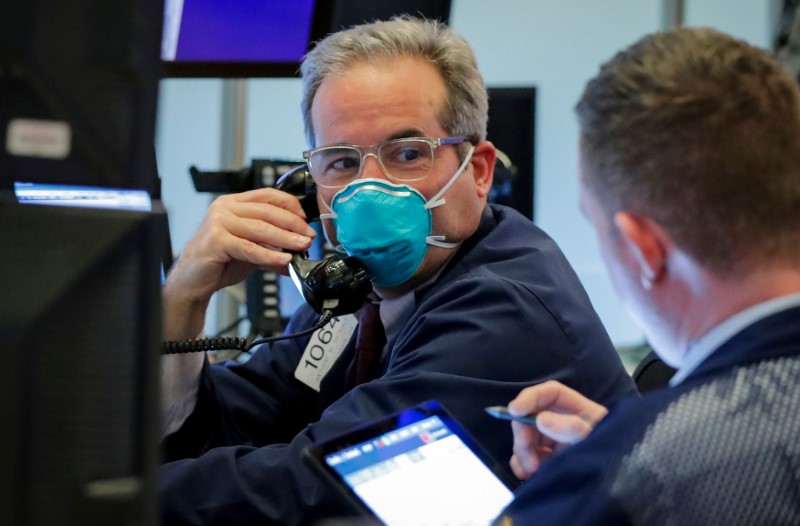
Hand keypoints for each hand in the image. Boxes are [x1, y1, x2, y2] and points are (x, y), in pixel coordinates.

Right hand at [162, 188, 316, 338]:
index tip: (306, 218)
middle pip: (267, 212)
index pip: (267, 195)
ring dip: (286, 238)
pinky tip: (284, 260)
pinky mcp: (216, 240)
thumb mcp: (251, 249)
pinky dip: (269, 255)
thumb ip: (271, 245)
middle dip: (293, 224)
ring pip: (261, 228)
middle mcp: (224, 208)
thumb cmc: (219, 261)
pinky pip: (249, 248)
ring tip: (302, 246)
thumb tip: (299, 249)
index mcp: (233, 203)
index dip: (290, 205)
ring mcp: (218, 222)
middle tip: (309, 236)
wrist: (192, 281)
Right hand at [508, 380, 607, 479]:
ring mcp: (552, 442)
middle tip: (524, 446)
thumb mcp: (595, 439)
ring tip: (532, 468)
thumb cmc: (611, 454)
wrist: (617, 488)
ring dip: (522, 452)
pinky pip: (524, 457)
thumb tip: (541, 419)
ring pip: (525, 438)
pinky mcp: (546, 460)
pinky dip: (521, 464)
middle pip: (531, 416)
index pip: (550, 393)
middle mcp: (561, 422)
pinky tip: (527, 473)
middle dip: (523, 431)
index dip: (530, 397)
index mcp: (576, 409)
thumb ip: (572, 428)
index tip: (515, 410)